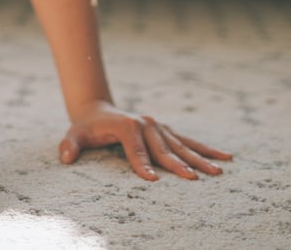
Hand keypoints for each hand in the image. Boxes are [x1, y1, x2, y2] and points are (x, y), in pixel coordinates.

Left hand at [59, 101, 231, 180]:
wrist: (96, 111)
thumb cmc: (85, 127)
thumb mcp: (74, 134)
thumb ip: (70, 146)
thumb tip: (65, 158)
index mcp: (125, 125)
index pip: (135, 148)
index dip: (141, 163)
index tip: (151, 180)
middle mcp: (145, 123)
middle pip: (162, 148)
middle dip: (177, 164)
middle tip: (193, 179)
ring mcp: (157, 126)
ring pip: (181, 145)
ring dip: (200, 158)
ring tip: (218, 171)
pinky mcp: (165, 130)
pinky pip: (188, 141)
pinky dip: (205, 149)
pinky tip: (225, 157)